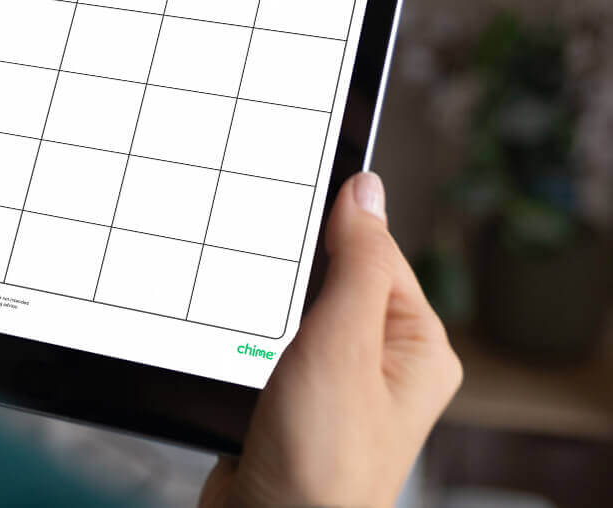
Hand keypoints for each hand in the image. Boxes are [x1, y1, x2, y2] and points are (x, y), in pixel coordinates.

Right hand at [200, 172, 462, 507]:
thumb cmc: (320, 463)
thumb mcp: (341, 345)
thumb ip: (356, 261)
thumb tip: (365, 190)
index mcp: (417, 345)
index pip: (376, 250)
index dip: (330, 231)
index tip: (285, 216)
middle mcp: (384, 364)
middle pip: (333, 278)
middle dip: (291, 278)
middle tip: (270, 303)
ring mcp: (337, 384)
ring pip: (294, 311)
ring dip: (264, 313)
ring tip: (256, 340)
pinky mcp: (294, 400)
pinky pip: (270, 342)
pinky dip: (248, 339)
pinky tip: (237, 352)